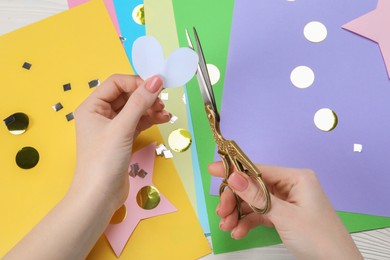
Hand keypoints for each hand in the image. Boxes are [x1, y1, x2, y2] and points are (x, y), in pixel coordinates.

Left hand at [5, 74, 170, 259]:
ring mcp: (112, 128)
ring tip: (165, 113)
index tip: (156, 88)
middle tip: (162, 102)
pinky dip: (150, 120)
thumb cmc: (104, 160)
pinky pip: (138, 122)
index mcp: (92, 107)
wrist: (99, 197)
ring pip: (134, 110)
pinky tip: (163, 119)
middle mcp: (100, 114)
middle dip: (145, 97)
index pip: (116, 84)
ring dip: (150, 108)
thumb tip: (157, 79)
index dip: (136, 83)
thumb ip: (140, 102)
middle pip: (127, 96)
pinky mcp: (122, 140)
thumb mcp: (122, 128)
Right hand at [208, 162, 361, 258]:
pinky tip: (238, 232)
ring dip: (238, 213)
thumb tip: (234, 176)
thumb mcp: (285, 216)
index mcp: (295, 178)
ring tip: (227, 226)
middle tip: (221, 212)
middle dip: (235, 200)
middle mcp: (290, 186)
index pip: (258, 169)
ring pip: (253, 202)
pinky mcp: (283, 216)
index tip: (212, 170)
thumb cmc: (319, 238)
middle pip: (252, 187)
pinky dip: (247, 222)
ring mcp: (286, 202)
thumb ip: (257, 196)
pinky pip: (259, 215)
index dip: (234, 170)